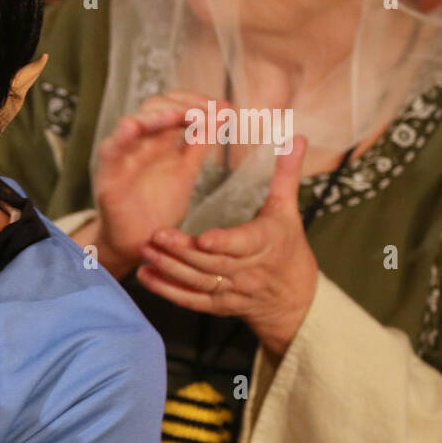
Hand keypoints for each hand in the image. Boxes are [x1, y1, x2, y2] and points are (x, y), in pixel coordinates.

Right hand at [90, 91, 218, 274]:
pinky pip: (109, 151)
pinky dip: (118, 137)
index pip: (172, 105)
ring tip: (177, 115)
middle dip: (180, 105)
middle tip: (205, 111)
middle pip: (153, 107)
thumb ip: (201, 141)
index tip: (219, 106)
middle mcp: (139, 143)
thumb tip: (224, 110)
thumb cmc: (158, 206)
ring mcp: (122, 157)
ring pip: (131, 123)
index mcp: (158, 139)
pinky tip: (132, 127)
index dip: (194, 100)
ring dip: (154, 116)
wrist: (140, 243)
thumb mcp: (187, 169)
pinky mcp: (108, 177)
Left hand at [134, 135, 318, 357]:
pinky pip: (191, 300)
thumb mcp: (288, 210)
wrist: (294, 299)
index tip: (203, 237)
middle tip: (156, 234)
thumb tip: (297, 137)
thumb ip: (287, 174)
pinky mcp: (217, 306)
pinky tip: (145, 276)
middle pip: (212, 262)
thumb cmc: (288, 246)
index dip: (224, 242)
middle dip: (183, 250)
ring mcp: (232, 291)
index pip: (243, 244)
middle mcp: (248, 270)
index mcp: (266, 243)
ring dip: (170, 268)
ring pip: (198, 281)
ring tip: (146, 250)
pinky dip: (167, 290)